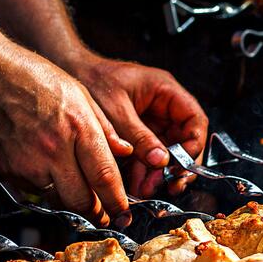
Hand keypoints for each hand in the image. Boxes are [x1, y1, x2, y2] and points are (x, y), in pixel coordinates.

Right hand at [0, 40, 131, 225]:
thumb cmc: (34, 78)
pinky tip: (43, 170)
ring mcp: (23, 162)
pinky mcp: (2, 168)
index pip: (104, 178)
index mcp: (77, 130)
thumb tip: (125, 152)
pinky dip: (42, 186)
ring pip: (55, 199)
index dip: (117, 202)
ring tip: (75, 189)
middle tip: (102, 212)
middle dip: (95, 211)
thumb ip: (105, 129)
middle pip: (80, 201)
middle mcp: (51, 150)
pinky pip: (29, 190)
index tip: (123, 212)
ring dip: (68, 200)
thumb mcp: (82, 95)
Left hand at [69, 55, 207, 197]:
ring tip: (147, 189)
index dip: (194, 144)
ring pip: (168, 152)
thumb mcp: (117, 110)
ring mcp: (153, 121)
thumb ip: (140, 136)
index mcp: (166, 91)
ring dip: (159, 173)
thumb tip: (161, 161)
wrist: (67, 72)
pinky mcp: (140, 133)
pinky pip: (149, 155)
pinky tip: (137, 184)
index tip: (182, 164)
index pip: (195, 120)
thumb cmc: (91, 78)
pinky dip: (145, 171)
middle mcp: (165, 107)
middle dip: (178, 165)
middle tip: (169, 184)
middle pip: (185, 141)